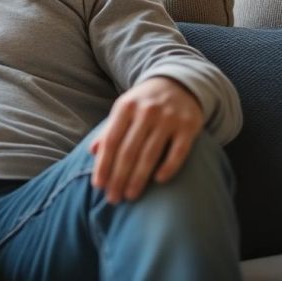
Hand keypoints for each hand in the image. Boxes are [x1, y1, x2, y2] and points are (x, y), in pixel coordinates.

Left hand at [90, 76, 204, 203]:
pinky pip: (178, 152)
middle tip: (113, 198)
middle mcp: (146, 112)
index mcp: (125, 107)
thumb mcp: (124, 109)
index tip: (98, 186)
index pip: (111, 141)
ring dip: (138, 178)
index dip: (103, 165)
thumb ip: (109, 129)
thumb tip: (92, 152)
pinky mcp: (189, 126)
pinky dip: (168, 167)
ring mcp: (169, 118)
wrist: (178, 83)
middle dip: (119, 177)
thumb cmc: (144, 103)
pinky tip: (158, 181)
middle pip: (129, 151)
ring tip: (130, 195)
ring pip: (150, 154)